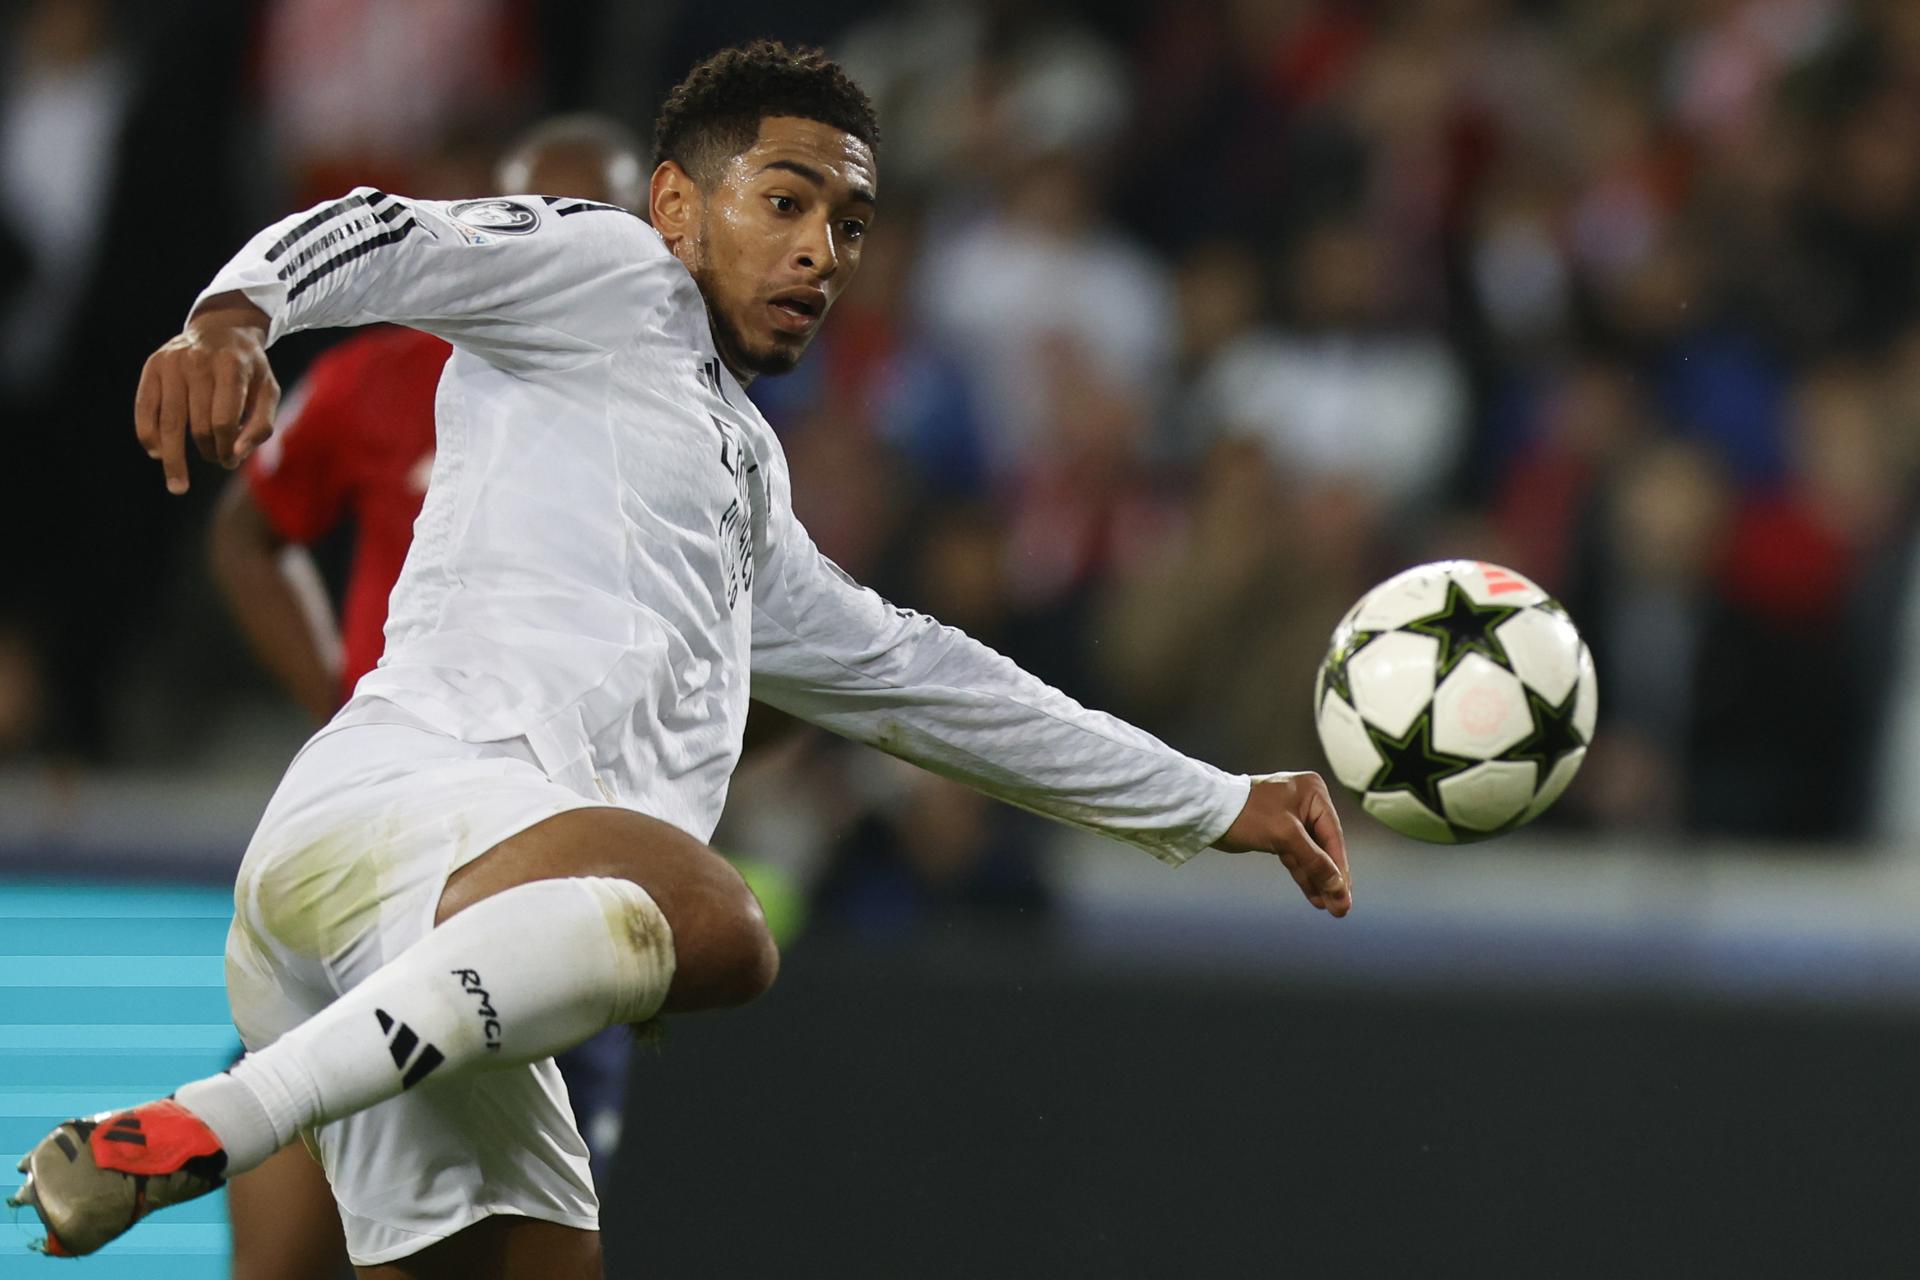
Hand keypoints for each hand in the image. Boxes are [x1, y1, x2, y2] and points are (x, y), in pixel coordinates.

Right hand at [134, 293, 277, 493]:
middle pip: (198, 425)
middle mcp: (197, 361)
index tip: (231, 460)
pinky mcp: (153, 366)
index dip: (227, 448)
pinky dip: (148, 435)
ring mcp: (171, 363)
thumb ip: (261, 426)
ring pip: (168, 422)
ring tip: (178, 485)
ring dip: (174, 458)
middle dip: (208, 451)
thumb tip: (235, 455)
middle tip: (217, 460)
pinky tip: (157, 453)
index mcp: (230, 366)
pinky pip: (144, 409)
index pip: (224, 421)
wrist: (222, 328)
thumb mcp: (268, 392)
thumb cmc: (249, 369)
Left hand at [1212, 772, 1351, 916]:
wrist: (1207, 813)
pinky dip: (1303, 875)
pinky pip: (1296, 856)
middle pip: (1324, 847)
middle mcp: (1305, 802)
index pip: (1333, 836)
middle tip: (1340, 908)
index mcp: (1313, 792)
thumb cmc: (1246, 814)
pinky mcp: (1277, 832)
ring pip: (1310, 854)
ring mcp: (1291, 817)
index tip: (1346, 896)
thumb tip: (1339, 887)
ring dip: (1318, 881)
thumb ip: (1315, 861)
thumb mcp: (1285, 836)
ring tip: (1330, 908)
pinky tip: (1314, 896)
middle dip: (1330, 878)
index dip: (1340, 869)